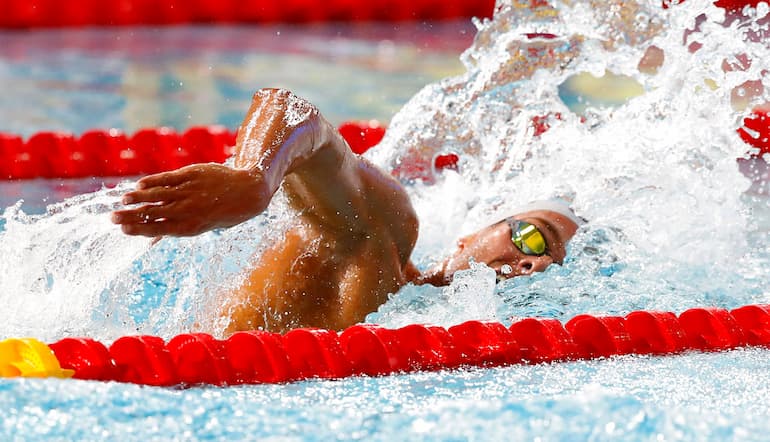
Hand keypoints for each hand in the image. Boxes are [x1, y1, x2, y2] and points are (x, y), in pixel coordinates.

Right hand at [111, 163, 270, 236]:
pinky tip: (139, 185)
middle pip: (154, 213)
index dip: (138, 229)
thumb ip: (174, 229)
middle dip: (131, 216)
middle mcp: (188, 210)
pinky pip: (168, 179)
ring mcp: (190, 192)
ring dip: (138, 198)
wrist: (248, 192)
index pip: (158, 229)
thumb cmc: (222, 212)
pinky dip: (153, 182)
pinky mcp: (192, 175)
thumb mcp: (201, 226)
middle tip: (111, 218)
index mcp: (190, 227)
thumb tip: (149, 241)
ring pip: (158, 195)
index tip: (122, 230)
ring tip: (122, 200)